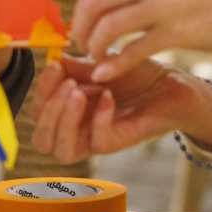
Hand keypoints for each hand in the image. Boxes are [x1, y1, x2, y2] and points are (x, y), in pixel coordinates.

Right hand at [30, 57, 211, 162]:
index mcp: (68, 109)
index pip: (37, 113)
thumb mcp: (101, 63)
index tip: (54, 64)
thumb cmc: (137, 74)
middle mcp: (78, 128)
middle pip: (42, 140)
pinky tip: (109, 96)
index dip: (40, 91)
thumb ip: (77, 66)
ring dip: (64, 121)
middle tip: (68, 84)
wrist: (173, 83)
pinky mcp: (119, 142)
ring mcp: (97, 137)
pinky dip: (99, 119)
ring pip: (63, 151)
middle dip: (47, 111)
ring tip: (79, 93)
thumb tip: (53, 59)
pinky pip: (98, 143)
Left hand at [71, 0, 211, 82]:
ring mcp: (165, 4)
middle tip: (82, 45)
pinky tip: (105, 74)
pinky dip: (113, 63)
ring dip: (93, 46)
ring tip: (95, 59)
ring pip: (108, 26)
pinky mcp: (178, 32)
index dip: (81, 8)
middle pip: (94, 1)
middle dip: (81, 27)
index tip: (81, 26)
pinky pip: (133, 50)